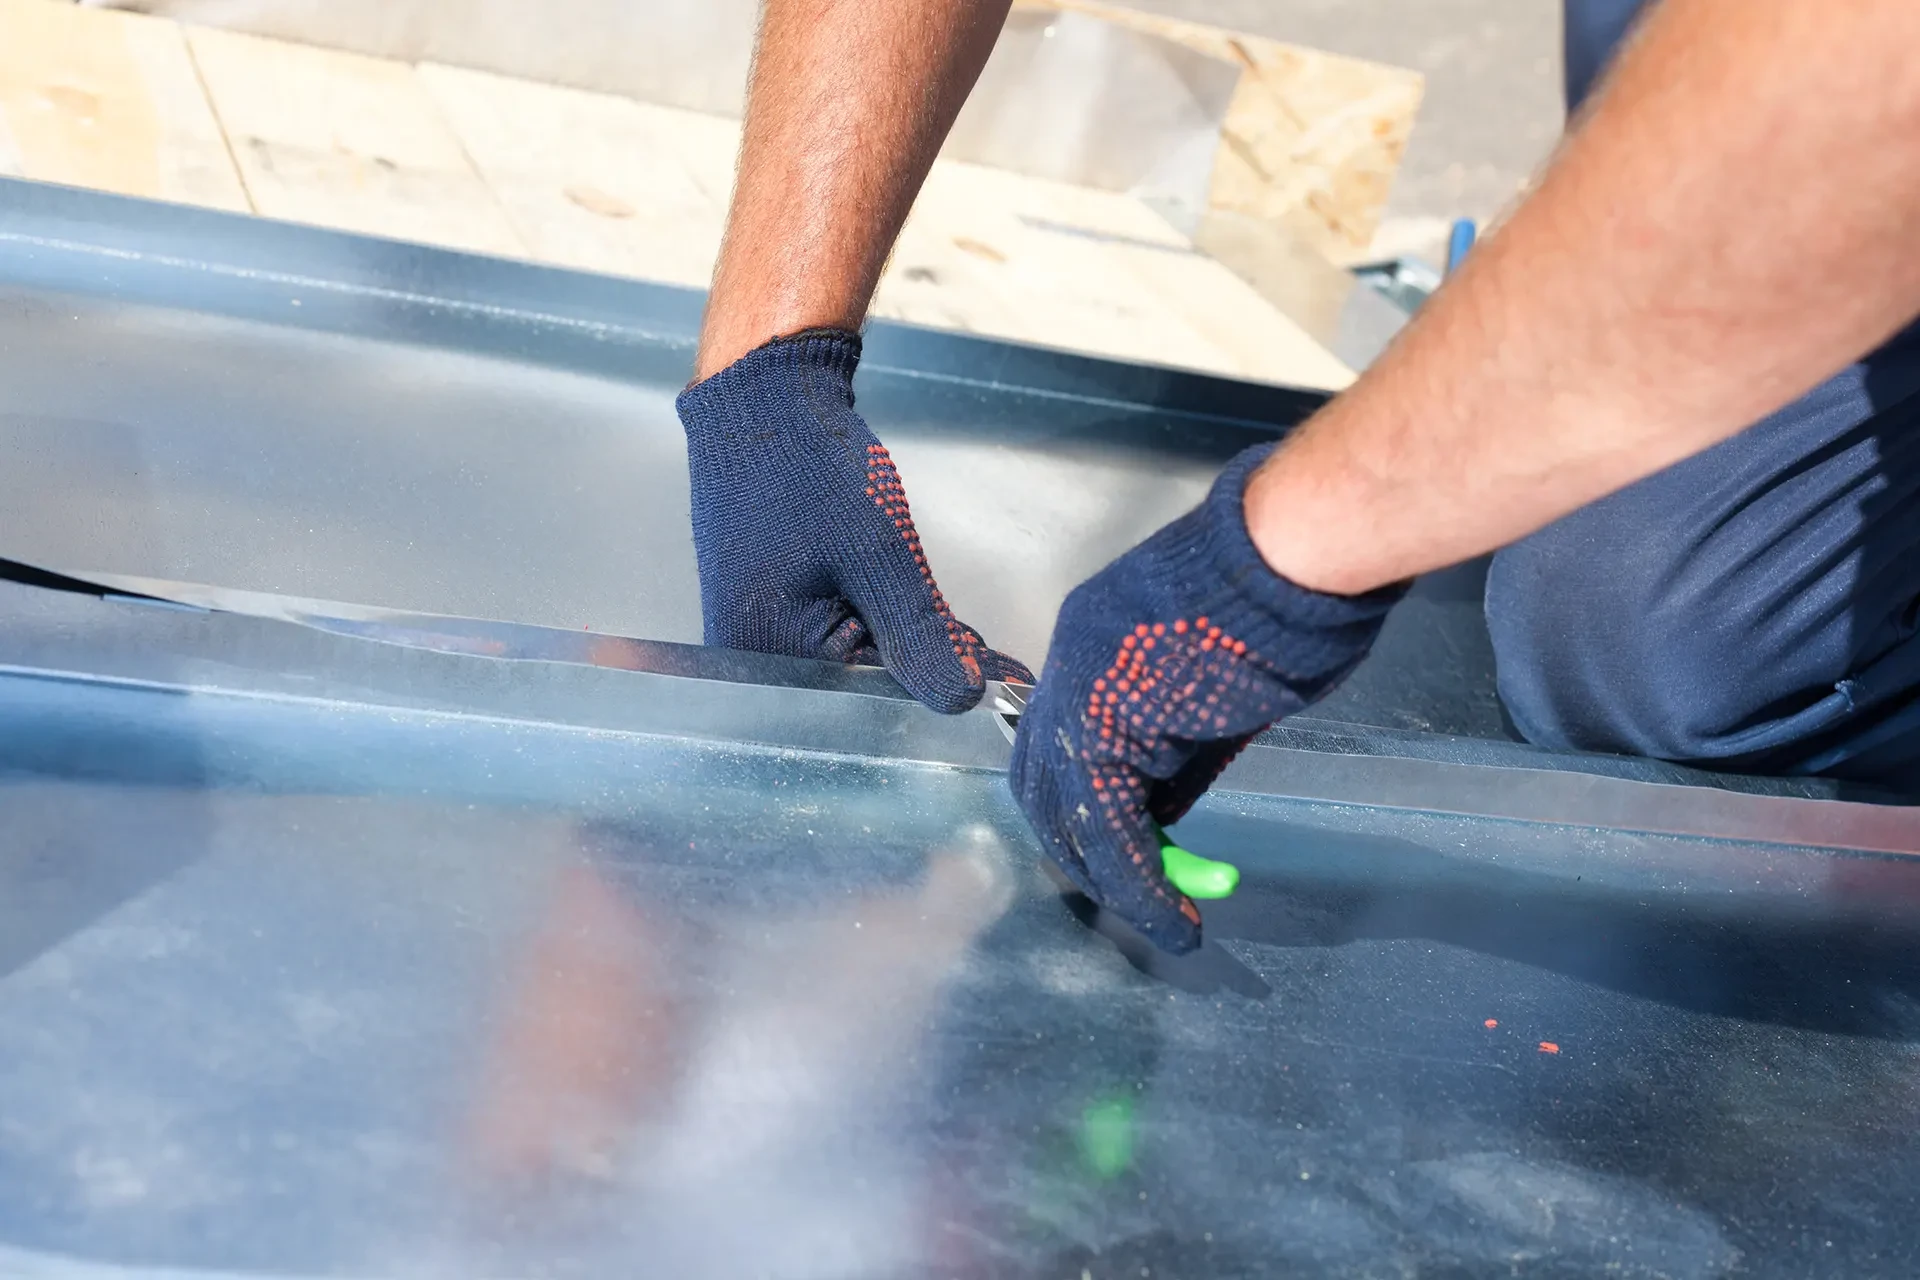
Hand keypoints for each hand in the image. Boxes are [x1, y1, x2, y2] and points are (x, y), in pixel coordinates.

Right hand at [676, 330, 1031, 711]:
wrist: (761, 396)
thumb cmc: (807, 469)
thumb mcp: (880, 556)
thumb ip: (921, 634)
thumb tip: (964, 701)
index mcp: (768, 657)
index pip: (872, 695)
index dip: (940, 682)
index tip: (1005, 680)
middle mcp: (754, 655)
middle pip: (861, 681)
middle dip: (929, 665)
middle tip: (1002, 661)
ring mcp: (759, 625)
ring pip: (856, 653)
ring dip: (910, 640)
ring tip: (969, 635)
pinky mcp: (772, 600)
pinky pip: (838, 627)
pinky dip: (882, 617)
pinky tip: (917, 607)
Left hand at [1008, 444, 1402, 952]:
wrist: (1289, 554)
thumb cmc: (1280, 599)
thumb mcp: (1218, 687)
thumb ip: (1182, 748)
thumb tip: (1166, 811)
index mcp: (1092, 644)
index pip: (1070, 748)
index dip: (1093, 810)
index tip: (1139, 852)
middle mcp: (1067, 669)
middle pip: (1046, 786)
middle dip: (1087, 854)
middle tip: (1138, 899)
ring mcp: (1076, 694)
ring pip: (1069, 816)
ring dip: (1114, 883)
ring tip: (1165, 923)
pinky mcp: (1101, 730)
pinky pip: (1107, 831)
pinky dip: (1138, 886)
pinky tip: (1173, 918)